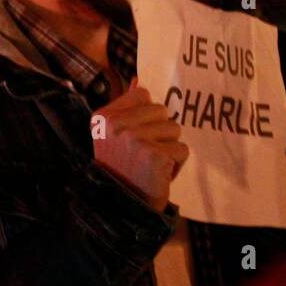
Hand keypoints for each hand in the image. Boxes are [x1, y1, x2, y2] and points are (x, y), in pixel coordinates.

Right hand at [92, 79, 188, 209]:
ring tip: (152, 164)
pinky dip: (177, 165)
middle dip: (160, 133)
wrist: (122, 205)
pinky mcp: (153, 155)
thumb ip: (127, 106)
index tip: (134, 137)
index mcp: (103, 117)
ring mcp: (134, 139)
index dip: (147, 116)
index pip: (143, 95)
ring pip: (174, 130)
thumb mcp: (115, 134)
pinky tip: (160, 174)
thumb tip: (138, 80)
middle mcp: (115, 125)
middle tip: (144, 154)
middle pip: (161, 111)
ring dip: (169, 149)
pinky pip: (182, 149)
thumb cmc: (122, 168)